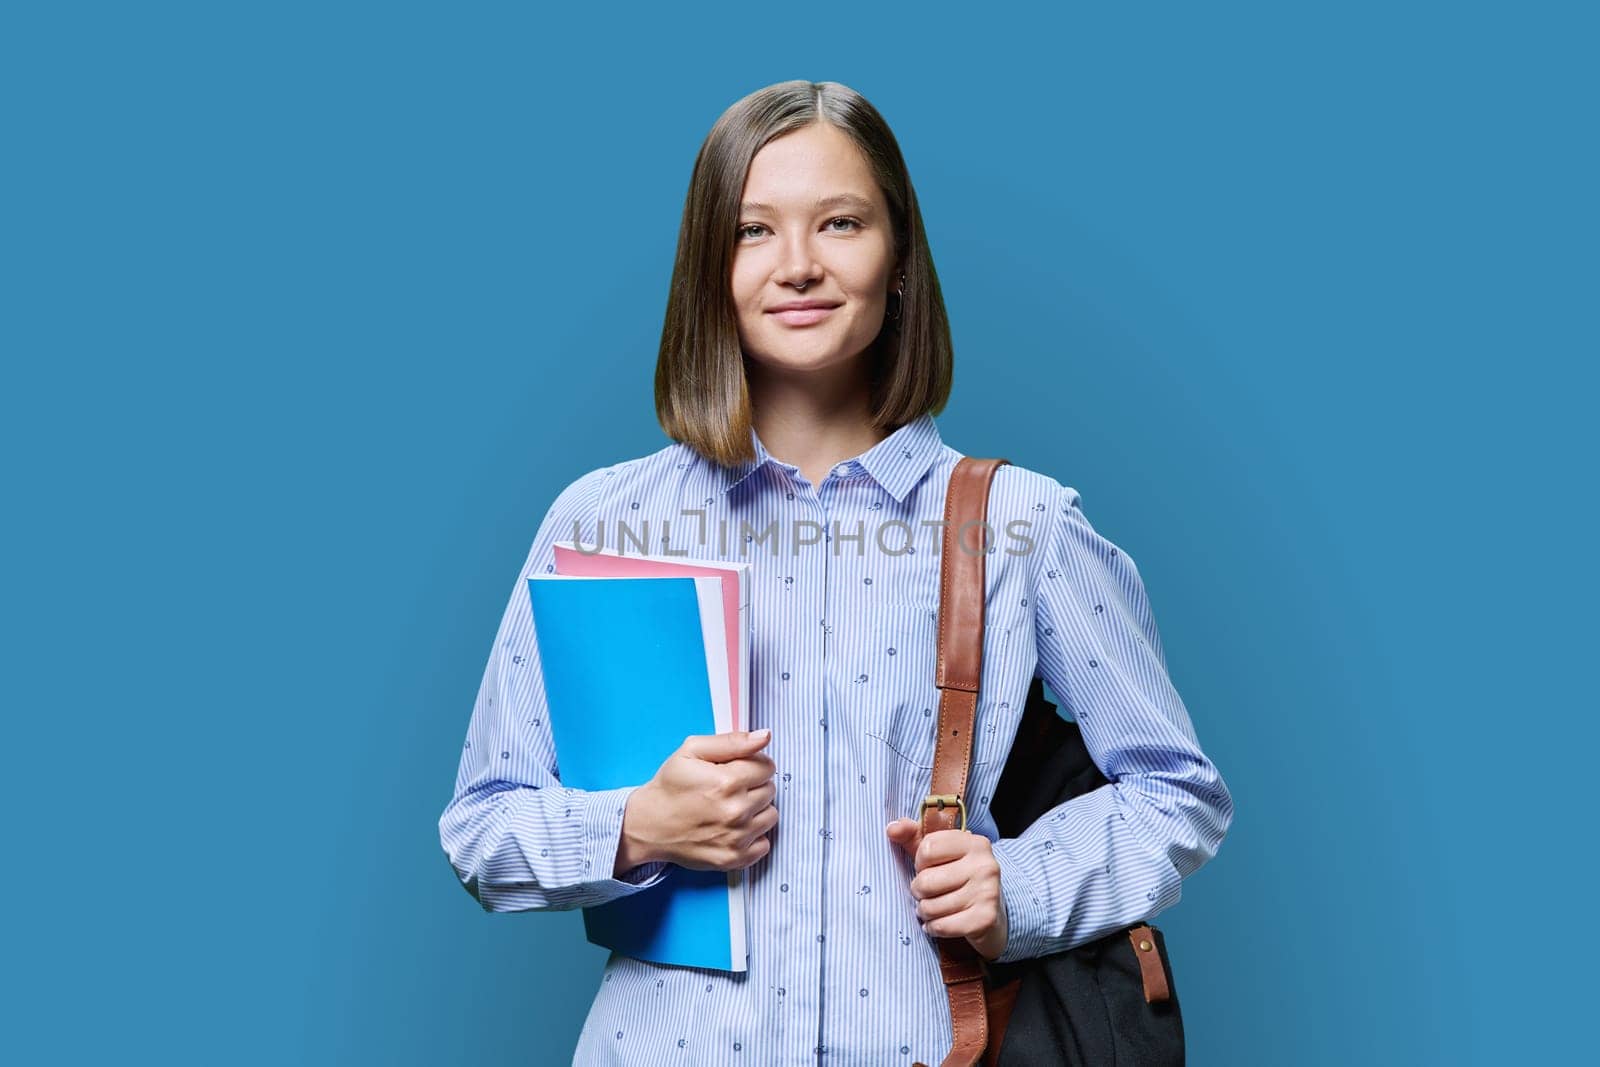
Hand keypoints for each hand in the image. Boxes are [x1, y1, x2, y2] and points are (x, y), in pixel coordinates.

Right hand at [618, 729, 777, 873]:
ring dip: (756, 810)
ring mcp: (736, 838)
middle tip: (729, 788)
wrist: (648, 825)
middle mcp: (735, 812)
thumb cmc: (669, 787)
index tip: (736, 769)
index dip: (752, 764)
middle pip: (770, 790)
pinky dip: (753, 835)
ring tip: (731, 807)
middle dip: (754, 785)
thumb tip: (764, 736)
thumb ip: (732, 741)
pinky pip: (765, 843)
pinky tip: (733, 828)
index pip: (767, 767)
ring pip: (771, 815)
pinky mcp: (734, 858)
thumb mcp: (692, 751)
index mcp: (727, 782)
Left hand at [885, 817, 1008, 960]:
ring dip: (925, 911)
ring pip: (932, 907)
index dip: (920, 862)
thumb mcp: (938, 852)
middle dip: (918, 890)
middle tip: (926, 893)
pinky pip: (942, 926)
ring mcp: (987, 892)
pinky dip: (934, 928)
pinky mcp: (984, 919)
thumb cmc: (958, 877)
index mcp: (973, 843)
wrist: (992, 912)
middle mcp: (985, 865)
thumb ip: (913, 836)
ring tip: (933, 908)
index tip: (928, 868)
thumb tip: (892, 829)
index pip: (927, 849)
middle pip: (926, 880)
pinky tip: (938, 923)